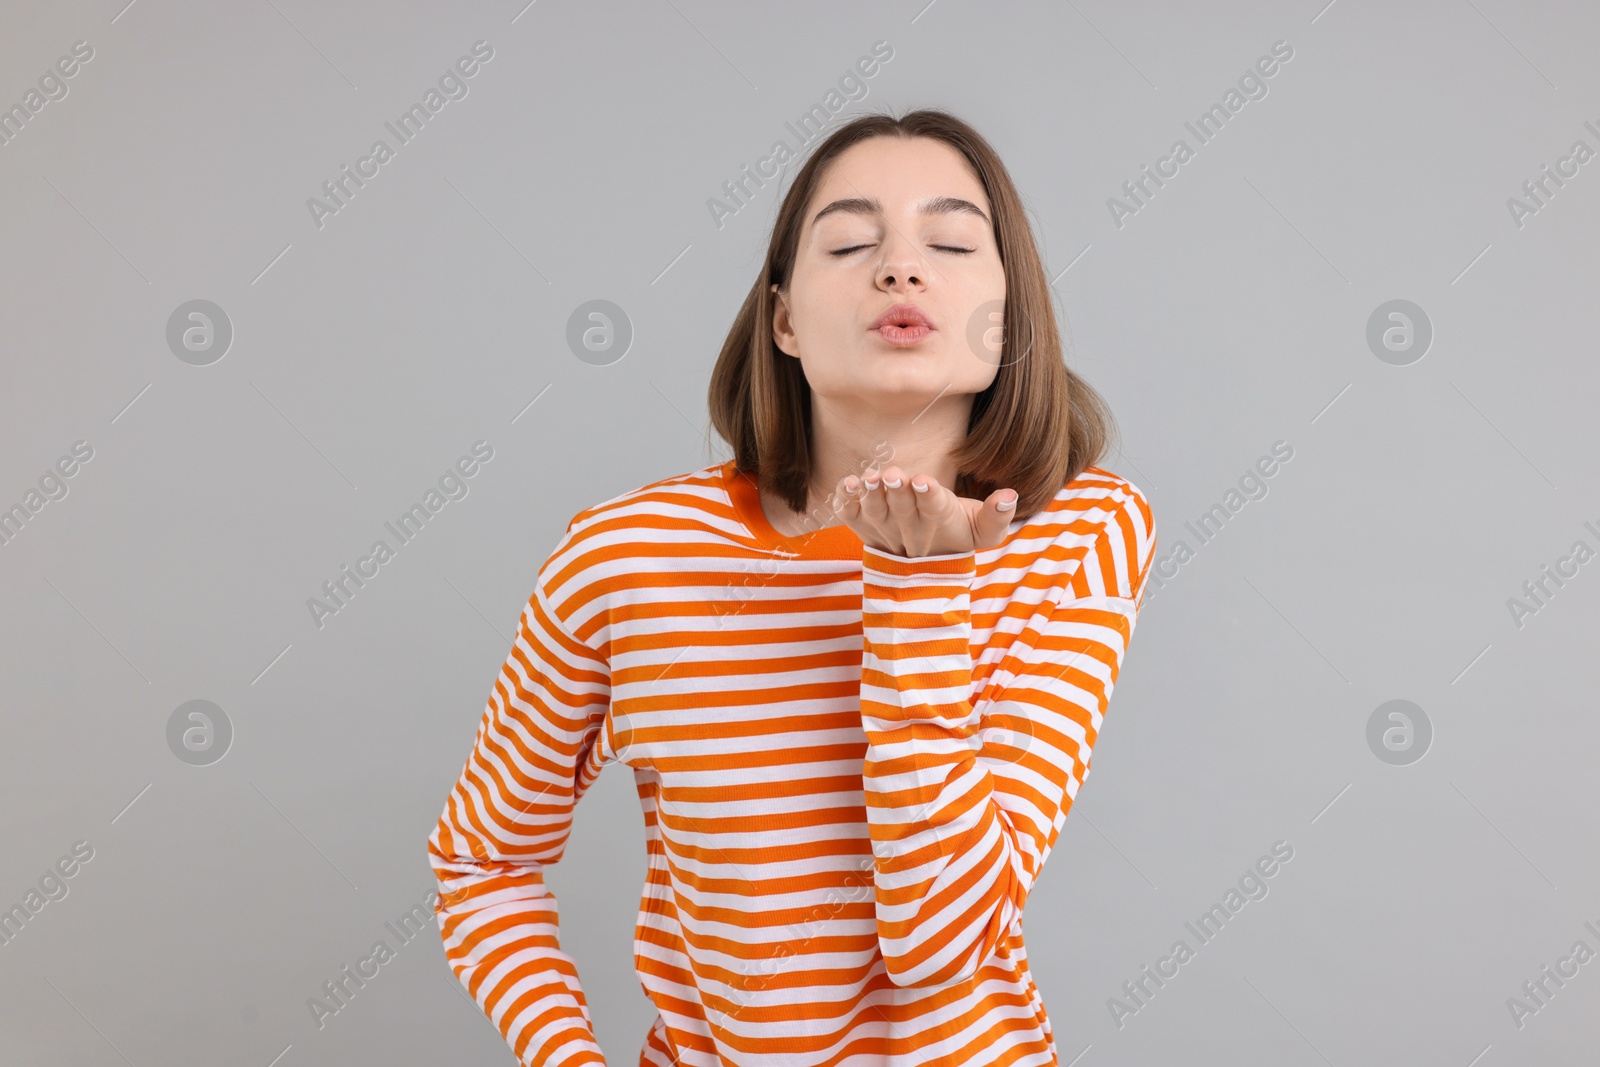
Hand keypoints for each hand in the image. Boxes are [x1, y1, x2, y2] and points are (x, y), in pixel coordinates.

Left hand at [831, 465, 1016, 557]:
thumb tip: (1010, 495)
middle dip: (897, 491)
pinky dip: (846, 502)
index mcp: (939, 521)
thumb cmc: (958, 535)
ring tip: (869, 478)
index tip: (922, 480)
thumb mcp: (983, 531)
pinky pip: (851, 516)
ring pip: (875, 512)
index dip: (928, 495)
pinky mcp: (864, 527)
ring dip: (871, 495)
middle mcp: (908, 527)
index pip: (934, 509)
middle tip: (892, 474)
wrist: (925, 564)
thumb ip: (997, 517)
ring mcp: (884, 528)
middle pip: (902, 509)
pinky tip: (845, 485)